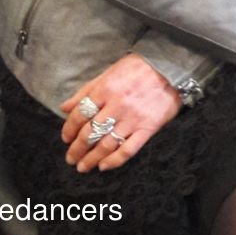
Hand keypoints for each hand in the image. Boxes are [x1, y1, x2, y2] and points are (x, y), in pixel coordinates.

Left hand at [60, 53, 181, 172]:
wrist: (171, 67)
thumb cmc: (138, 68)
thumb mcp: (110, 72)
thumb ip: (87, 90)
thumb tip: (64, 107)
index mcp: (106, 89)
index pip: (80, 114)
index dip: (69, 129)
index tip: (66, 138)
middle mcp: (117, 105)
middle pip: (89, 133)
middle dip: (77, 149)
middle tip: (71, 158)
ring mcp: (133, 118)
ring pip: (106, 145)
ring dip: (90, 159)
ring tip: (83, 167)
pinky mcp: (147, 128)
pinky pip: (127, 150)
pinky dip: (114, 161)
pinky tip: (104, 165)